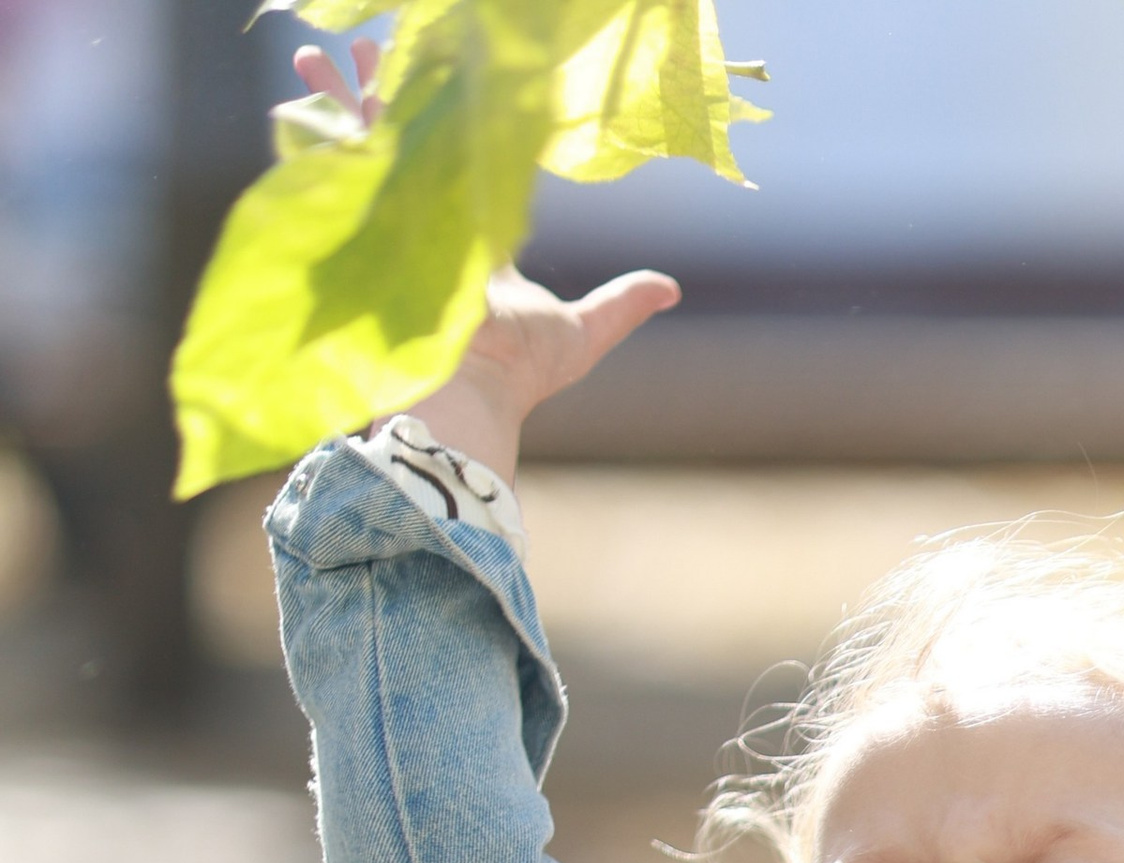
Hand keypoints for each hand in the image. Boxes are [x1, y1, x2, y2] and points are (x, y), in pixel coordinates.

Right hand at [294, 40, 678, 483]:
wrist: (467, 395)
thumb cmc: (522, 373)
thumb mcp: (583, 334)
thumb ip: (621, 304)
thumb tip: (671, 288)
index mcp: (469, 245)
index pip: (453, 171)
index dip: (441, 132)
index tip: (438, 93)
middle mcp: (425, 235)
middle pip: (400, 150)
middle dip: (381, 100)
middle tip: (367, 52)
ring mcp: (391, 233)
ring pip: (362, 149)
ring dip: (342, 99)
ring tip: (324, 52)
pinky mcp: (365, 236)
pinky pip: (334, 171)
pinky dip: (313, 131)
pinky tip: (299, 88)